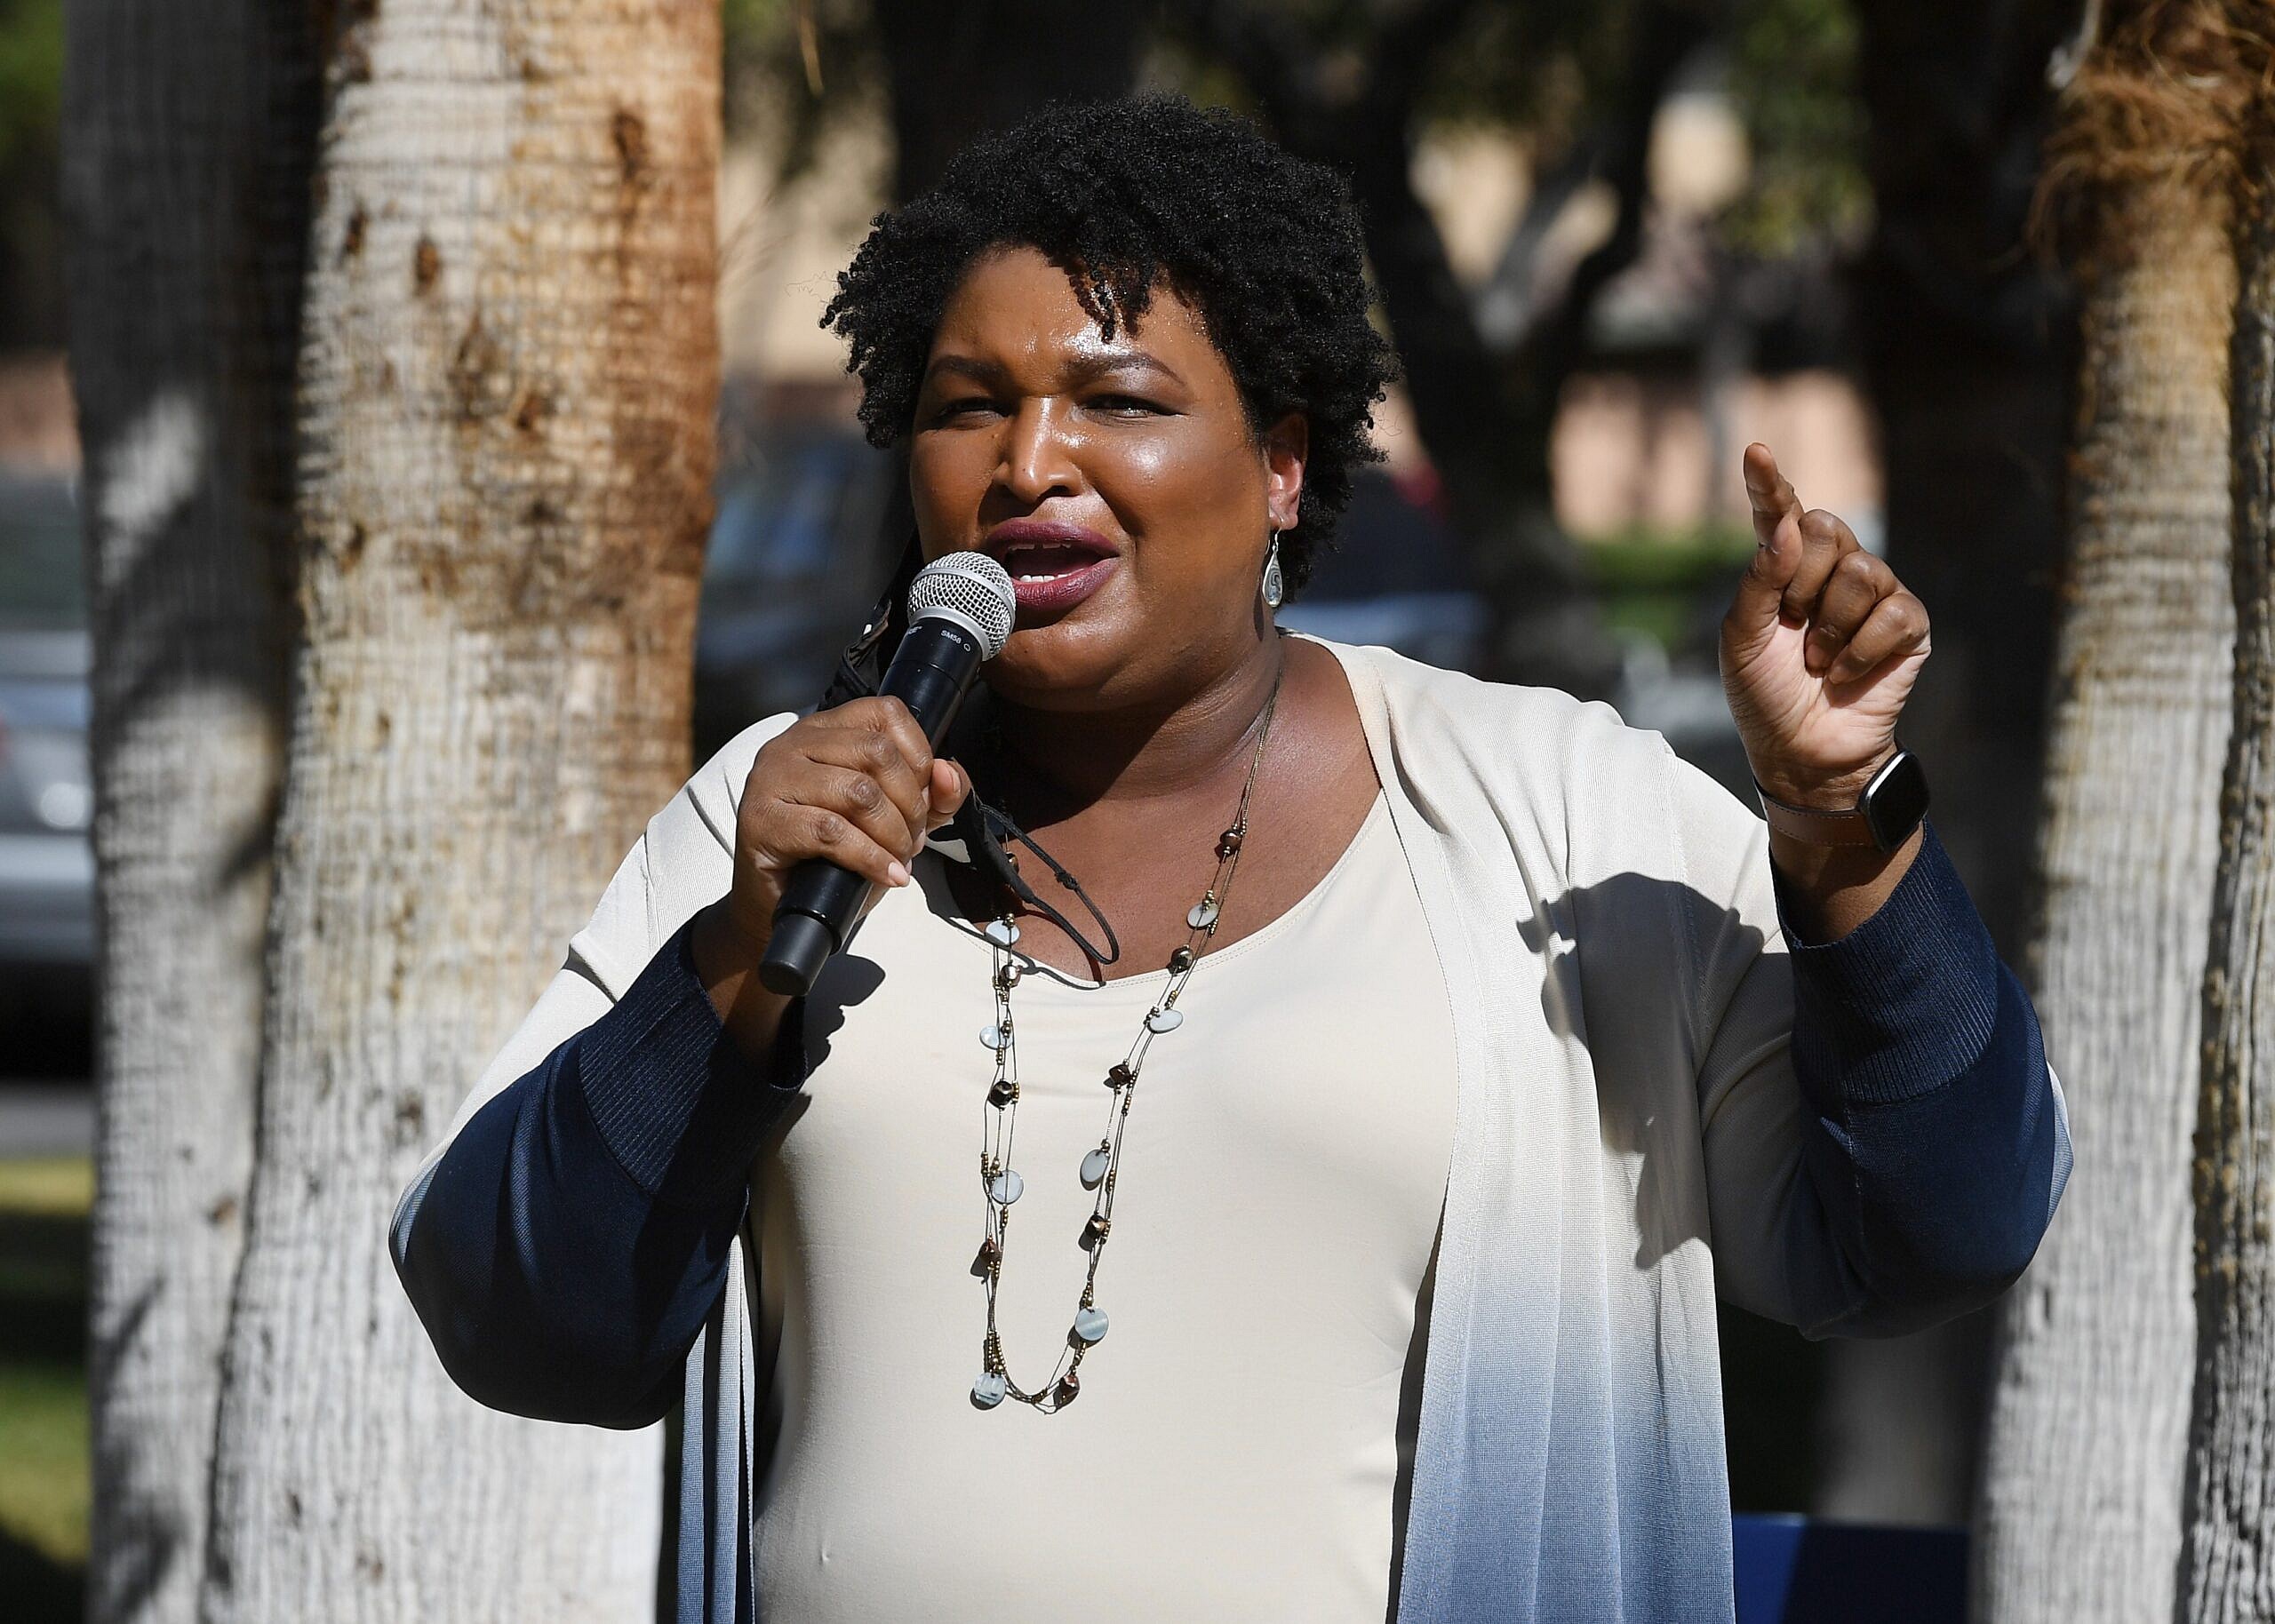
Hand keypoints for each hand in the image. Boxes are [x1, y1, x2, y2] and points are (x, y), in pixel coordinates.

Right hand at [711, 696, 973, 962]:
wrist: (780, 906)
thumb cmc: (835, 857)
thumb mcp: (894, 820)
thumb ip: (931, 796)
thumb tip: (948, 773)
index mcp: (825, 730)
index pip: (886, 713)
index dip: (918, 756)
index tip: (921, 799)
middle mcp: (793, 743)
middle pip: (877, 752)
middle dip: (909, 803)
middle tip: (910, 839)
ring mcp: (773, 778)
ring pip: (858, 792)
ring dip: (892, 834)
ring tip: (897, 859)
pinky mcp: (762, 819)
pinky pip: (832, 832)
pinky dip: (870, 858)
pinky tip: (885, 875)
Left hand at [1720, 443, 1930, 808]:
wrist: (1800, 751)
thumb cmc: (1764, 694)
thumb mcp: (1742, 638)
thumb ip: (1760, 579)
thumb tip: (1786, 524)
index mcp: (1783, 566)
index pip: (1778, 512)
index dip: (1769, 482)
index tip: (1756, 452)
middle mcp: (1831, 569)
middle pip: (1826, 528)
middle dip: (1801, 582)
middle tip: (1793, 626)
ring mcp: (1874, 594)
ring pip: (1861, 571)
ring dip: (1829, 626)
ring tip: (1817, 661)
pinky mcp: (1907, 625)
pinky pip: (1891, 611)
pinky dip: (1859, 651)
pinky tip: (1843, 674)